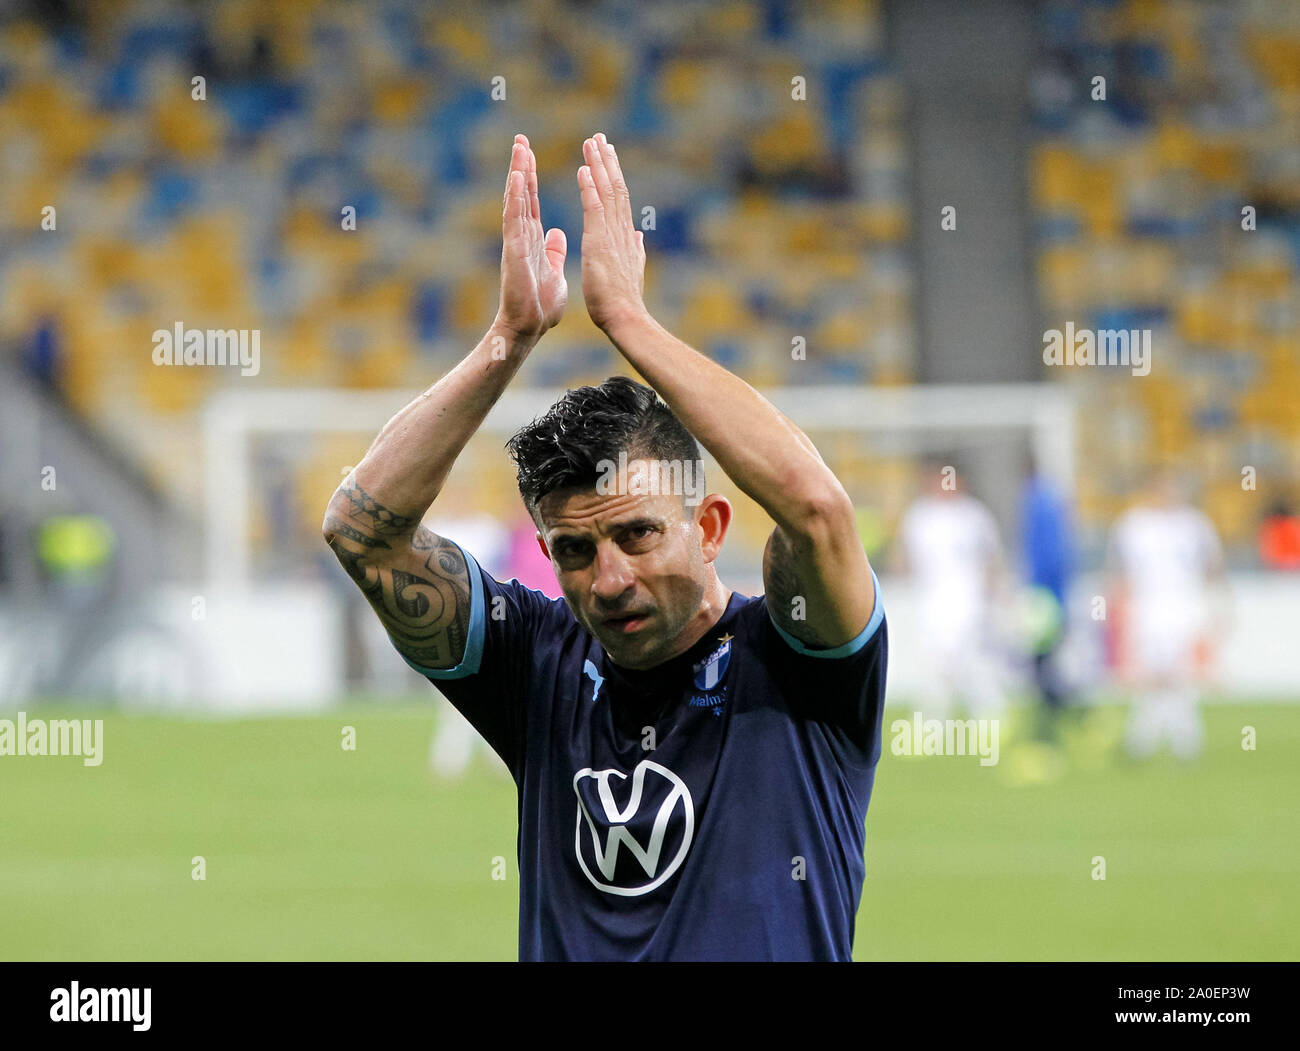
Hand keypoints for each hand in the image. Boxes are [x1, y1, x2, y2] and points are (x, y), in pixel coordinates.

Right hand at [494, 134, 567, 340]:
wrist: (530, 328)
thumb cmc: (540, 306)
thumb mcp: (554, 272)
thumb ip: (553, 251)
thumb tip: (557, 234)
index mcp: (533, 240)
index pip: (532, 202)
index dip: (531, 178)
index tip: (530, 154)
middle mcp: (522, 237)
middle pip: (521, 195)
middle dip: (521, 167)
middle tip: (521, 140)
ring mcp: (516, 242)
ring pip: (516, 201)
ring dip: (517, 174)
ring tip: (519, 148)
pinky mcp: (514, 250)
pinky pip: (514, 218)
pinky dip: (515, 196)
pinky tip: (516, 177)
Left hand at [578, 132, 646, 331]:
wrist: (625, 317)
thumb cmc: (624, 302)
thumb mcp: (631, 270)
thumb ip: (635, 249)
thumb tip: (638, 235)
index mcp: (625, 237)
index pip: (619, 199)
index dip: (613, 175)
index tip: (607, 155)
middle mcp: (621, 230)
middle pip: (615, 188)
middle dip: (607, 161)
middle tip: (599, 138)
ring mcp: (612, 234)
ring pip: (607, 191)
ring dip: (599, 165)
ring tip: (592, 143)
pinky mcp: (599, 242)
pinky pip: (594, 208)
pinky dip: (590, 187)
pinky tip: (583, 169)